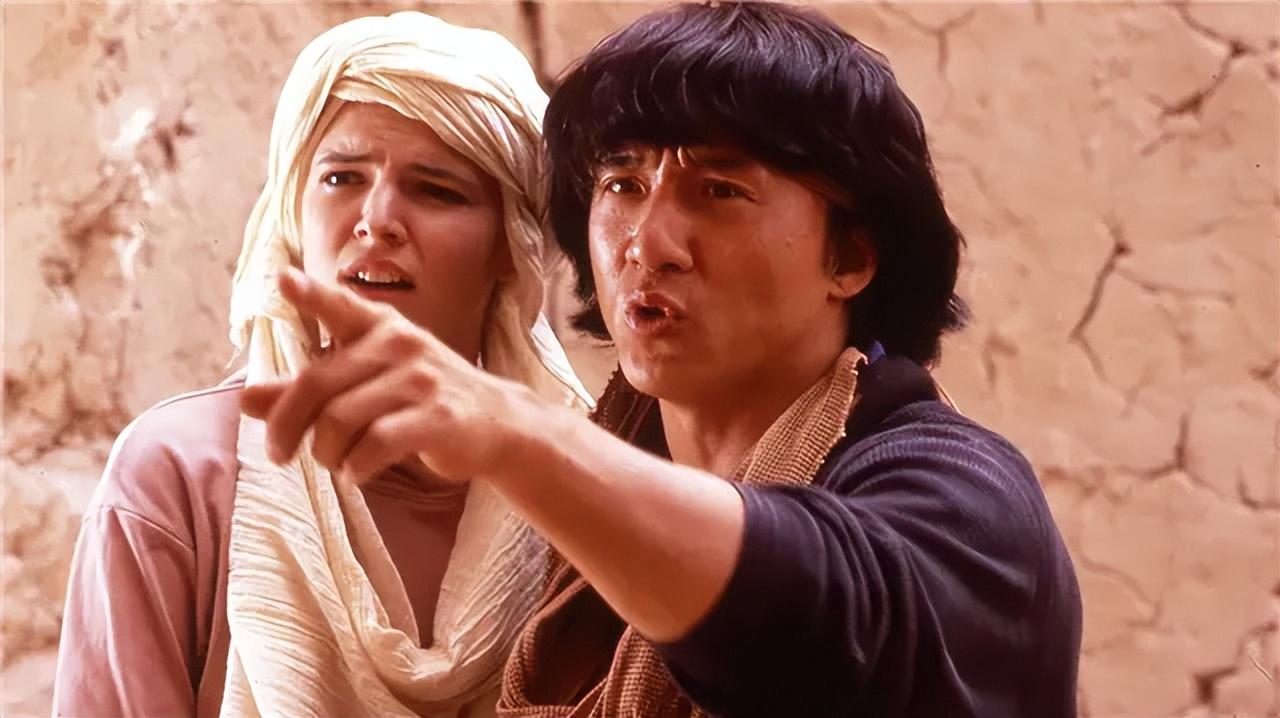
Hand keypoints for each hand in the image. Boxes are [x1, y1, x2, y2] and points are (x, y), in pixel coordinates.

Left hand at [241, 268, 533, 483]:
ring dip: (326, 453)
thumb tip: (245, 400)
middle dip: (287, 426)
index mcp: (381, 328)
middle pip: (316, 385)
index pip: (340, 306)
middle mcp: (400, 346)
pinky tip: (359, 472)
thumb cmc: (422, 402)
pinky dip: (357, 466)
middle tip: (279, 454)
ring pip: (341, 420)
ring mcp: (422, 380)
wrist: (497, 424)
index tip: (283, 279)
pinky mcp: (439, 416)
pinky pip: (377, 444)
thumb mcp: (367, 385)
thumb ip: (307, 391)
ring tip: (334, 462)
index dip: (311, 294)